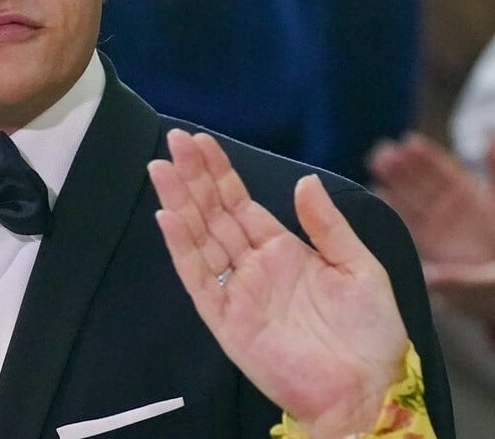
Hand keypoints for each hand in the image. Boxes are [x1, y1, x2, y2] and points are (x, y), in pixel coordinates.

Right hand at [149, 130, 406, 438]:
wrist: (366, 390)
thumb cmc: (370, 333)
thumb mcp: (359, 267)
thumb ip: (327, 224)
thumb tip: (304, 180)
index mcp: (281, 248)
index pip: (239, 201)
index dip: (219, 171)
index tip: (200, 142)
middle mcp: (252, 264)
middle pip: (213, 211)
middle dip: (192, 176)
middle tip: (174, 141)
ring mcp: (236, 289)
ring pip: (199, 236)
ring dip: (179, 201)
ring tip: (161, 167)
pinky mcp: (225, 318)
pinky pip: (198, 277)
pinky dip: (181, 246)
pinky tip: (168, 217)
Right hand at [369, 133, 494, 265]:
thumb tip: (489, 136)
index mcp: (472, 198)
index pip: (444, 170)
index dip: (427, 155)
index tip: (410, 142)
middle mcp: (450, 211)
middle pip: (420, 183)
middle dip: (401, 166)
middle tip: (383, 151)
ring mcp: (438, 230)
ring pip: (410, 200)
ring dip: (393, 183)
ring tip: (377, 164)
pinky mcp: (430, 251)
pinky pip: (408, 227)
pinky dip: (394, 211)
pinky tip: (379, 195)